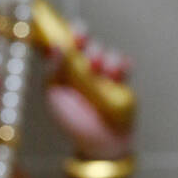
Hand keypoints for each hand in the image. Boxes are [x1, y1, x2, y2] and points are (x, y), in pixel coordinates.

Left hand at [46, 28, 133, 157]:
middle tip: (85, 45)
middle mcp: (85, 68)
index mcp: (65, 70)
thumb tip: (56, 46)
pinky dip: (122, 64)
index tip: (71, 35)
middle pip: (88, 43)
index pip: (67, 43)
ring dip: (103, 57)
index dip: (70, 35)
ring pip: (107, 52)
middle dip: (87, 41)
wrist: (98, 142)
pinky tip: (118, 74)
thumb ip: (53, 71)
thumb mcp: (54, 96)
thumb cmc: (72, 121)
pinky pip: (125, 63)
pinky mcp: (122, 81)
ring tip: (101, 72)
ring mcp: (105, 74)